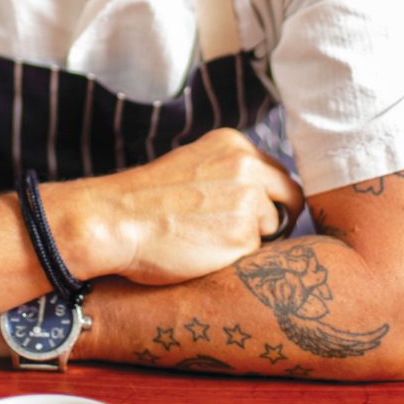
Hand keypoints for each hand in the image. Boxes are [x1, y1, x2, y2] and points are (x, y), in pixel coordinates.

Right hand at [86, 128, 302, 286]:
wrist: (114, 220)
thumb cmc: (144, 200)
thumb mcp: (192, 165)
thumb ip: (227, 172)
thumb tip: (260, 196)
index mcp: (234, 144)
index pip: (276, 172)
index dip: (268, 196)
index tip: (255, 213)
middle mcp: (248, 166)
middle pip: (289, 196)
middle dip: (276, 217)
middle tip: (250, 235)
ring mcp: (249, 201)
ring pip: (273, 228)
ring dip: (251, 239)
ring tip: (208, 242)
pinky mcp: (245, 237)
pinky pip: (256, 254)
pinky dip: (235, 259)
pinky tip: (203, 254)